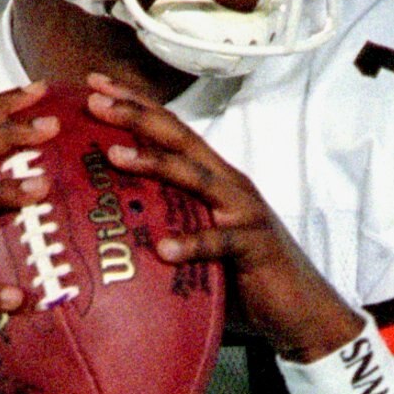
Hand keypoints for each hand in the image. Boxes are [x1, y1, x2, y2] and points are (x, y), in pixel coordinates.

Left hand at [82, 78, 360, 362]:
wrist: (299, 309)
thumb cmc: (240, 274)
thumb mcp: (197, 238)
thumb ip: (164, 220)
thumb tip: (107, 221)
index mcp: (212, 177)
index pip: (170, 129)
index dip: (135, 103)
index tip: (94, 84)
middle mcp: (228, 183)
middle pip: (179, 139)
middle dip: (137, 116)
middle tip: (94, 101)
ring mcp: (244, 212)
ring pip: (197, 178)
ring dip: (155, 163)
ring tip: (115, 156)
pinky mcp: (256, 246)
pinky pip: (221, 243)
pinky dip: (192, 244)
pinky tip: (164, 249)